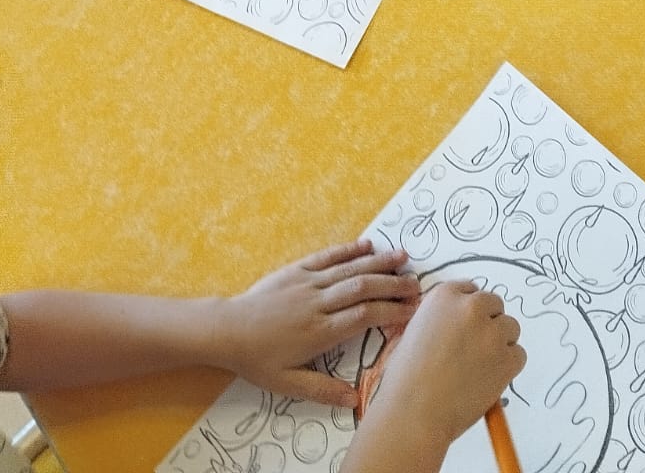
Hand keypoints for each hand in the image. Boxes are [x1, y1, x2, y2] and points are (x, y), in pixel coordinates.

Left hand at [212, 241, 420, 406]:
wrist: (227, 330)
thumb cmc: (258, 359)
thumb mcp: (287, 384)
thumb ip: (322, 390)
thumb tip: (354, 398)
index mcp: (319, 331)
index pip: (363, 317)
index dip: (391, 311)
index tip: (413, 310)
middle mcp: (318, 303)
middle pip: (362, 288)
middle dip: (393, 285)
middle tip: (417, 284)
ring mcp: (308, 282)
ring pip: (348, 269)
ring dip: (377, 262)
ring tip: (402, 257)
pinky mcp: (297, 270)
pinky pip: (327, 257)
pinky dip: (348, 249)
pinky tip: (366, 245)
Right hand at [361, 281, 524, 448]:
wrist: (414, 411)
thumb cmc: (404, 378)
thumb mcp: (413, 332)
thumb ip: (439, 321)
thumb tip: (458, 329)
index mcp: (444, 296)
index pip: (470, 290)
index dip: (468, 312)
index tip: (465, 328)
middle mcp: (471, 307)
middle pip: (494, 304)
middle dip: (488, 323)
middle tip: (475, 349)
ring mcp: (492, 332)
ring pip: (510, 328)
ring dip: (500, 343)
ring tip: (481, 367)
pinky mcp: (507, 359)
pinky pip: (519, 355)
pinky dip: (509, 367)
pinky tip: (490, 380)